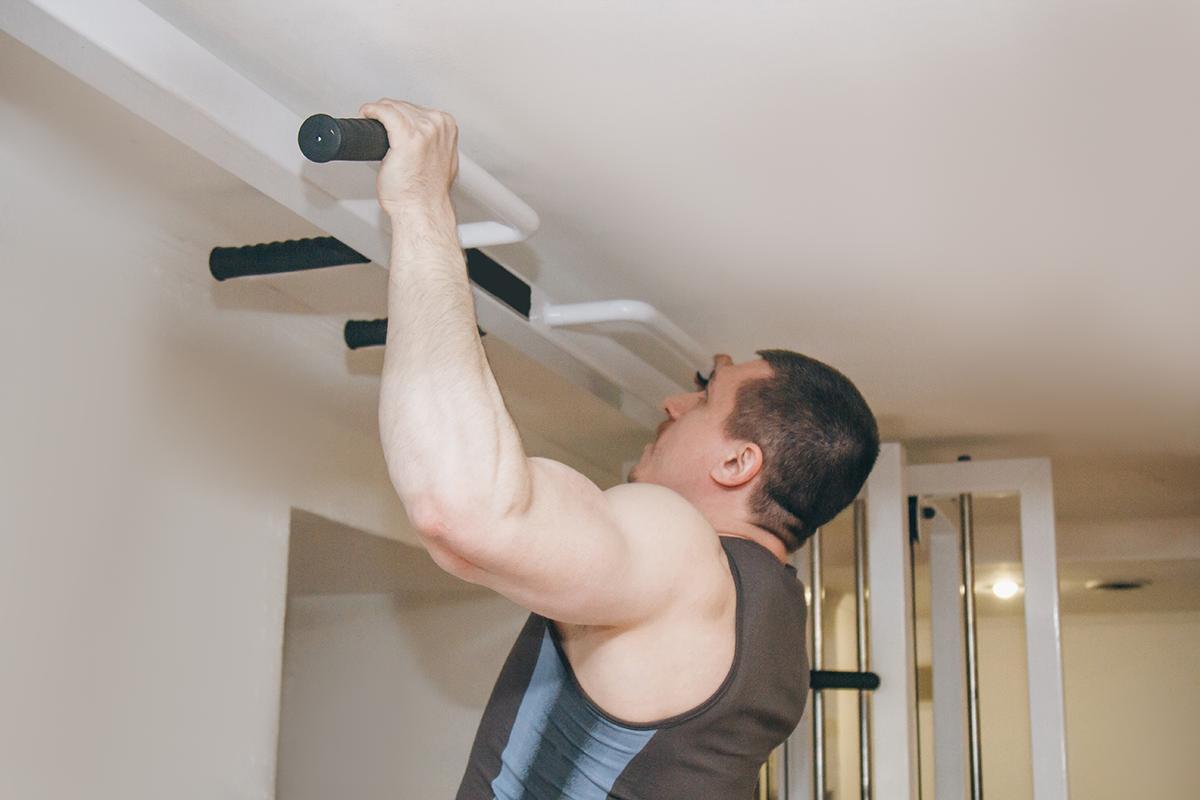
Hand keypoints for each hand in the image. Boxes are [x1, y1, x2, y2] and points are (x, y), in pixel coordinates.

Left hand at [359, 98, 459, 217]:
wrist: (422, 209)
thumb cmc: (426, 192)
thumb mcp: (440, 159)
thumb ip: (433, 142)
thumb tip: (418, 136)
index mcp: (447, 127)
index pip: (417, 108)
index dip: (399, 113)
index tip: (389, 121)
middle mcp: (437, 126)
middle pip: (404, 105)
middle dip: (389, 114)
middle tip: (380, 128)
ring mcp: (423, 130)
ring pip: (393, 107)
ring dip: (379, 113)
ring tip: (373, 122)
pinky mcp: (405, 137)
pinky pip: (384, 112)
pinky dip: (372, 111)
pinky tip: (367, 114)